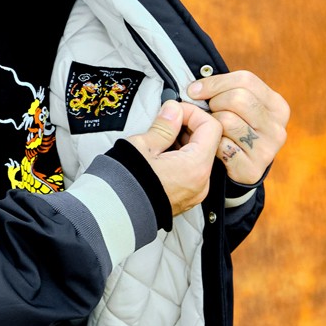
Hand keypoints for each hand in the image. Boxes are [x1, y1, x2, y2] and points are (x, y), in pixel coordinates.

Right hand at [128, 99, 222, 214]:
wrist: (113, 214)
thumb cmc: (125, 183)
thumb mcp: (142, 146)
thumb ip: (164, 126)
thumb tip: (174, 111)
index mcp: (195, 167)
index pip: (211, 127)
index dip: (193, 113)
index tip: (175, 111)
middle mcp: (201, 183)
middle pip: (207, 143)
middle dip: (187, 127)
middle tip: (164, 122)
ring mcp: (194, 193)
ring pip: (199, 158)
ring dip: (183, 143)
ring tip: (158, 140)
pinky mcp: (185, 199)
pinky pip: (191, 173)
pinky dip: (181, 159)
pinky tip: (160, 156)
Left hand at [187, 71, 289, 185]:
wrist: (241, 169)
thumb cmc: (235, 129)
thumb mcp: (239, 107)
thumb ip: (226, 91)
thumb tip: (194, 87)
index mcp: (277, 106)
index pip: (245, 80)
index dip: (215, 82)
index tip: (194, 90)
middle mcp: (277, 127)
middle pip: (238, 98)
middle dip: (214, 102)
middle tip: (206, 111)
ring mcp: (268, 149)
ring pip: (227, 120)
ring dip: (211, 123)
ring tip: (210, 129)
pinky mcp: (253, 168)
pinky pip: (221, 145)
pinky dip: (211, 144)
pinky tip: (213, 147)